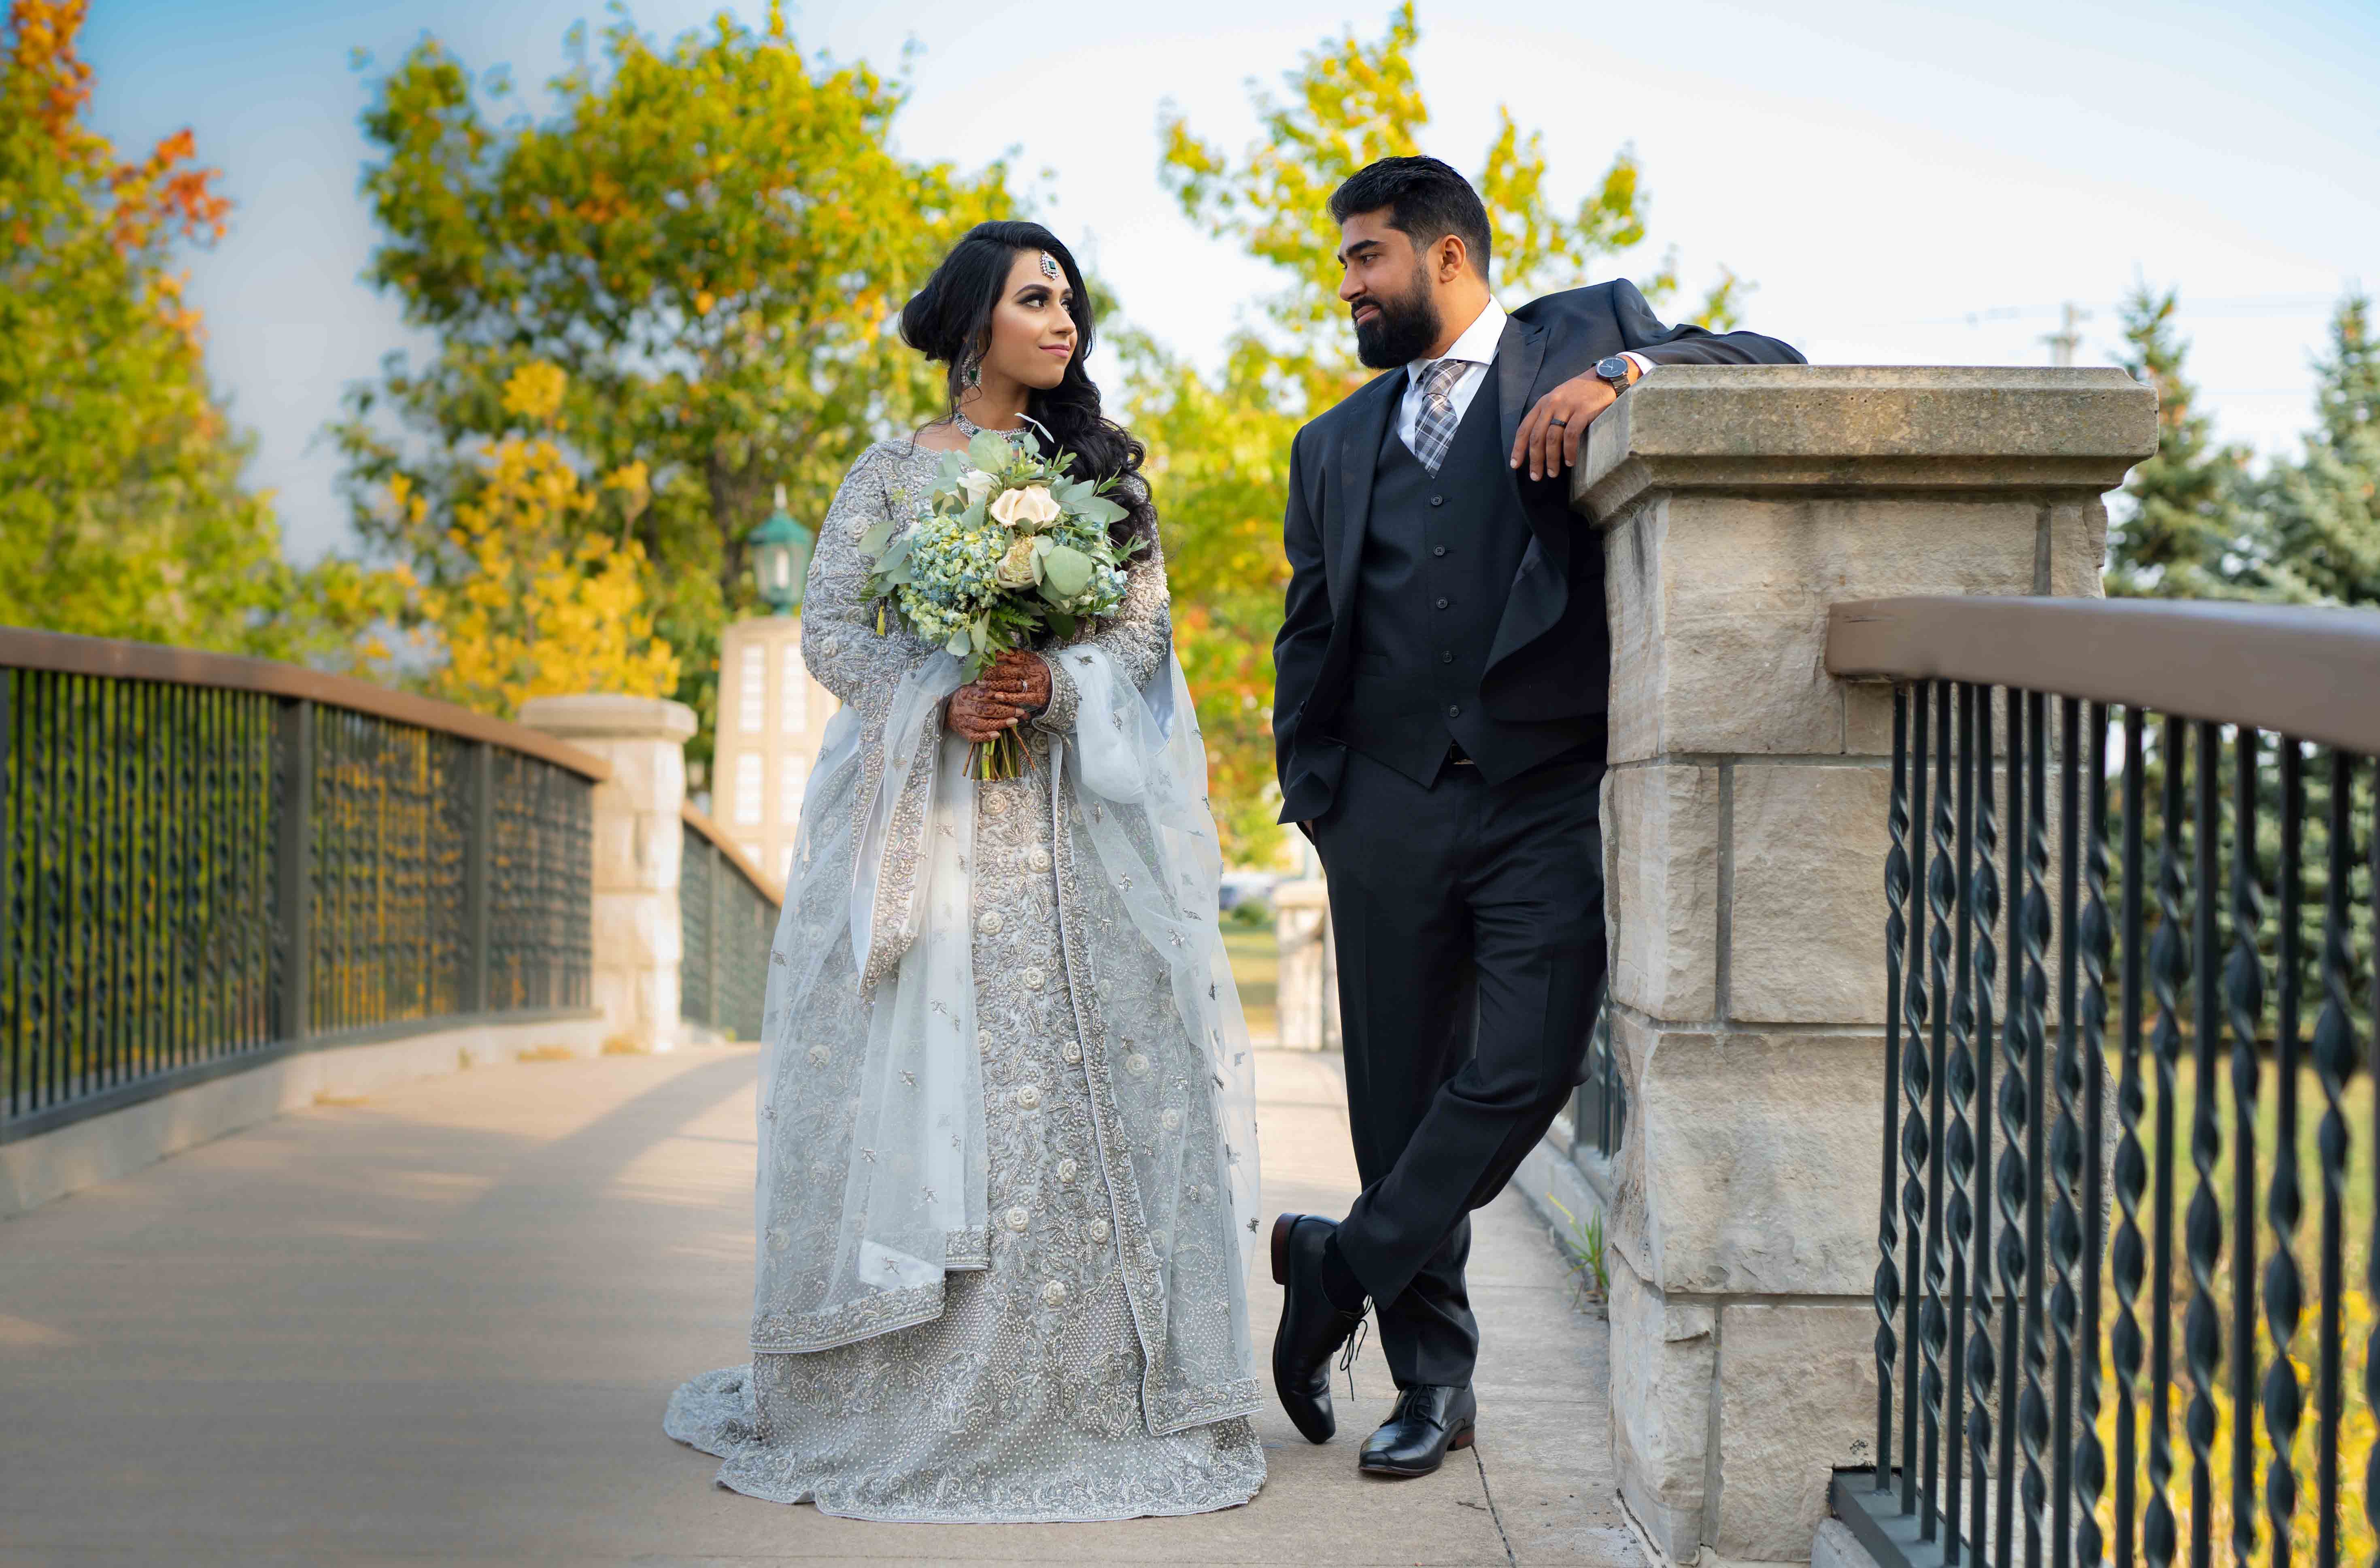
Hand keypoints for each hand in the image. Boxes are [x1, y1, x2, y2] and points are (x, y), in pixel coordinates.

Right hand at [946, 651, 1049, 742]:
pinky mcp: (963, 733)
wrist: (946, 710)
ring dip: (999, 723)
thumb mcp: (975, 690)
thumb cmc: (967, 699)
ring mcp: (963, 721)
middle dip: (1004, 710)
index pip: (983, 694)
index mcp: (966, 693)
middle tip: (1019, 711)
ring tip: (1013, 721)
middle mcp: (963, 707)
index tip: (1011, 696)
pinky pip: (974, 736)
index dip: (997, 695)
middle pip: (985, 709)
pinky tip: (997, 735)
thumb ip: (992, 691)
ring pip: (981, 723)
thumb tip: (1014, 693)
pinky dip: (986, 736)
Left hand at [982, 648, 1051, 710]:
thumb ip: (1010, 654)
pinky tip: (998, 697)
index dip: (992, 659)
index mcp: (1026, 658)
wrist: (1058, 682)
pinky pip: (1020, 698)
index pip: (1007, 655)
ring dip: (995, 686)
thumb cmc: (1037, 668)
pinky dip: (1009, 698)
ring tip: (983, 687)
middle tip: (978, 679)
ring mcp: (1033, 684)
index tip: (980, 663)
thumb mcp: (1027, 657)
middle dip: (990, 675)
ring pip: (1011, 685)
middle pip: (1006, 672)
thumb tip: (990, 651)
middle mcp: (1029, 670)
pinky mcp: (1037, 697)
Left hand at [1509, 368, 1626, 481]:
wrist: (1604, 378)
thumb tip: (1539, 444)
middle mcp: (1551, 404)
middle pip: (1537, 436)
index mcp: (1543, 403)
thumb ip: (1548, 416)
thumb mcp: (1558, 400)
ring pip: (1552, 438)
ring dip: (1551, 459)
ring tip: (1552, 473)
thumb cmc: (1581, 393)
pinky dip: (1568, 451)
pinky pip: (1571, 435)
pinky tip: (1569, 462)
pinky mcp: (1583, 410)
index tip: (1515, 465)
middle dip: (1534, 459)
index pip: (1524, 428)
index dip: (1518, 448)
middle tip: (1536, 476)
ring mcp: (1567, 407)